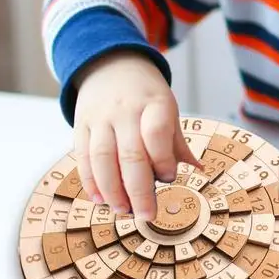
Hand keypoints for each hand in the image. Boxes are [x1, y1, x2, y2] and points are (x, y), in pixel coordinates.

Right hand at [72, 50, 201, 219]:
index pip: (156, 133)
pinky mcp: (81, 124)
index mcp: (153, 103)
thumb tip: (198, 171)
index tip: (169, 178)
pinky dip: (90, 181)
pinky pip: (82, 156)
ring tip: (123, 210)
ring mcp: (100, 117)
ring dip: (112, 190)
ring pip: (102, 158)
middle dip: (139, 189)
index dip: (162, 160)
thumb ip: (177, 142)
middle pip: (129, 153)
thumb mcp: (167, 107)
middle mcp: (125, 110)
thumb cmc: (145, 93)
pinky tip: (100, 199)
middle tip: (148, 214)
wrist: (111, 64)